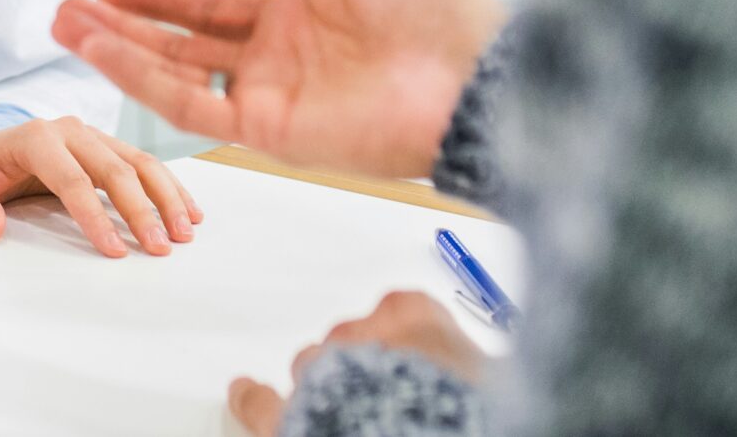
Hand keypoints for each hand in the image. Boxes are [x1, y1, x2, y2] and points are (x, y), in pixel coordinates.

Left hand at [0, 115, 200, 258]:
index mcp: (35, 136)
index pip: (71, 178)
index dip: (93, 215)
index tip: (113, 251)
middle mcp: (70, 130)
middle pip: (114, 168)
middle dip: (140, 209)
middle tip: (160, 248)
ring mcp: (93, 135)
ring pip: (139, 162)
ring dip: (165, 197)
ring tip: (184, 233)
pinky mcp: (108, 147)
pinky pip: (145, 164)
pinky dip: (170, 186)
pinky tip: (189, 212)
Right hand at [52, 0, 502, 178]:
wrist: (476, 70)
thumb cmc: (437, 10)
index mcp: (292, 21)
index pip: (206, 13)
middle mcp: (273, 64)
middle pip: (178, 46)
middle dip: (119, 29)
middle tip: (65, 9)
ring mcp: (270, 99)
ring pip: (174, 76)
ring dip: (118, 53)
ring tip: (66, 25)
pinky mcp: (273, 131)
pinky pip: (195, 107)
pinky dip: (146, 81)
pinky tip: (108, 52)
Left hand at [229, 291, 487, 435]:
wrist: (431, 433)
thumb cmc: (463, 408)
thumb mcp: (491, 382)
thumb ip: (477, 368)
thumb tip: (485, 376)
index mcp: (418, 320)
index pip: (409, 311)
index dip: (409, 339)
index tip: (416, 354)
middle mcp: (365, 337)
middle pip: (359, 341)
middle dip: (368, 365)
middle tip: (389, 395)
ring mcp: (325, 372)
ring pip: (314, 366)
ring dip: (324, 383)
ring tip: (339, 408)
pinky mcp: (291, 414)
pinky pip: (260, 401)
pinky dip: (252, 398)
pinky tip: (244, 392)